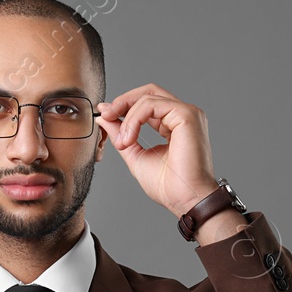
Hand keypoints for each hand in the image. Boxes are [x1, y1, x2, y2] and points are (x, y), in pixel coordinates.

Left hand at [96, 84, 219, 219]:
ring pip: (148, 97)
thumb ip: (121, 134)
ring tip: (122, 142)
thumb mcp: (135, 154)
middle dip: (123, 101)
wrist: (185, 200)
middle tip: (106, 114)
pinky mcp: (186, 115)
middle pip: (149, 91)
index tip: (105, 114)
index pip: (147, 102)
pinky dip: (135, 119)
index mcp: (174, 124)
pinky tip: (130, 138)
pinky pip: (152, 105)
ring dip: (127, 117)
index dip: (124, 105)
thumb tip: (104, 116)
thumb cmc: (168, 186)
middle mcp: (183, 115)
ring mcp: (187, 113)